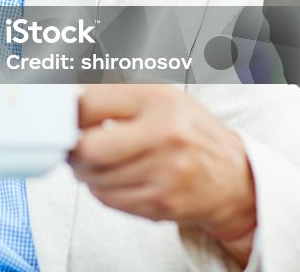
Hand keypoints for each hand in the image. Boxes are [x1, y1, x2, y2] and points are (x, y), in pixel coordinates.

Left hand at [69, 85, 256, 266]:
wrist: (235, 179)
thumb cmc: (190, 134)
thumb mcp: (161, 99)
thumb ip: (115, 96)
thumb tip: (66, 100)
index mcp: (158, 100)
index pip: (90, 103)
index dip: (67, 113)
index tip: (64, 118)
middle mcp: (163, 134)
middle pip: (87, 148)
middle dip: (73, 150)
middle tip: (74, 146)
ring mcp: (163, 172)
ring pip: (94, 178)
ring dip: (87, 172)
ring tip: (101, 162)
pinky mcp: (161, 203)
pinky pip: (108, 199)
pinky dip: (103, 190)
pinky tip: (117, 179)